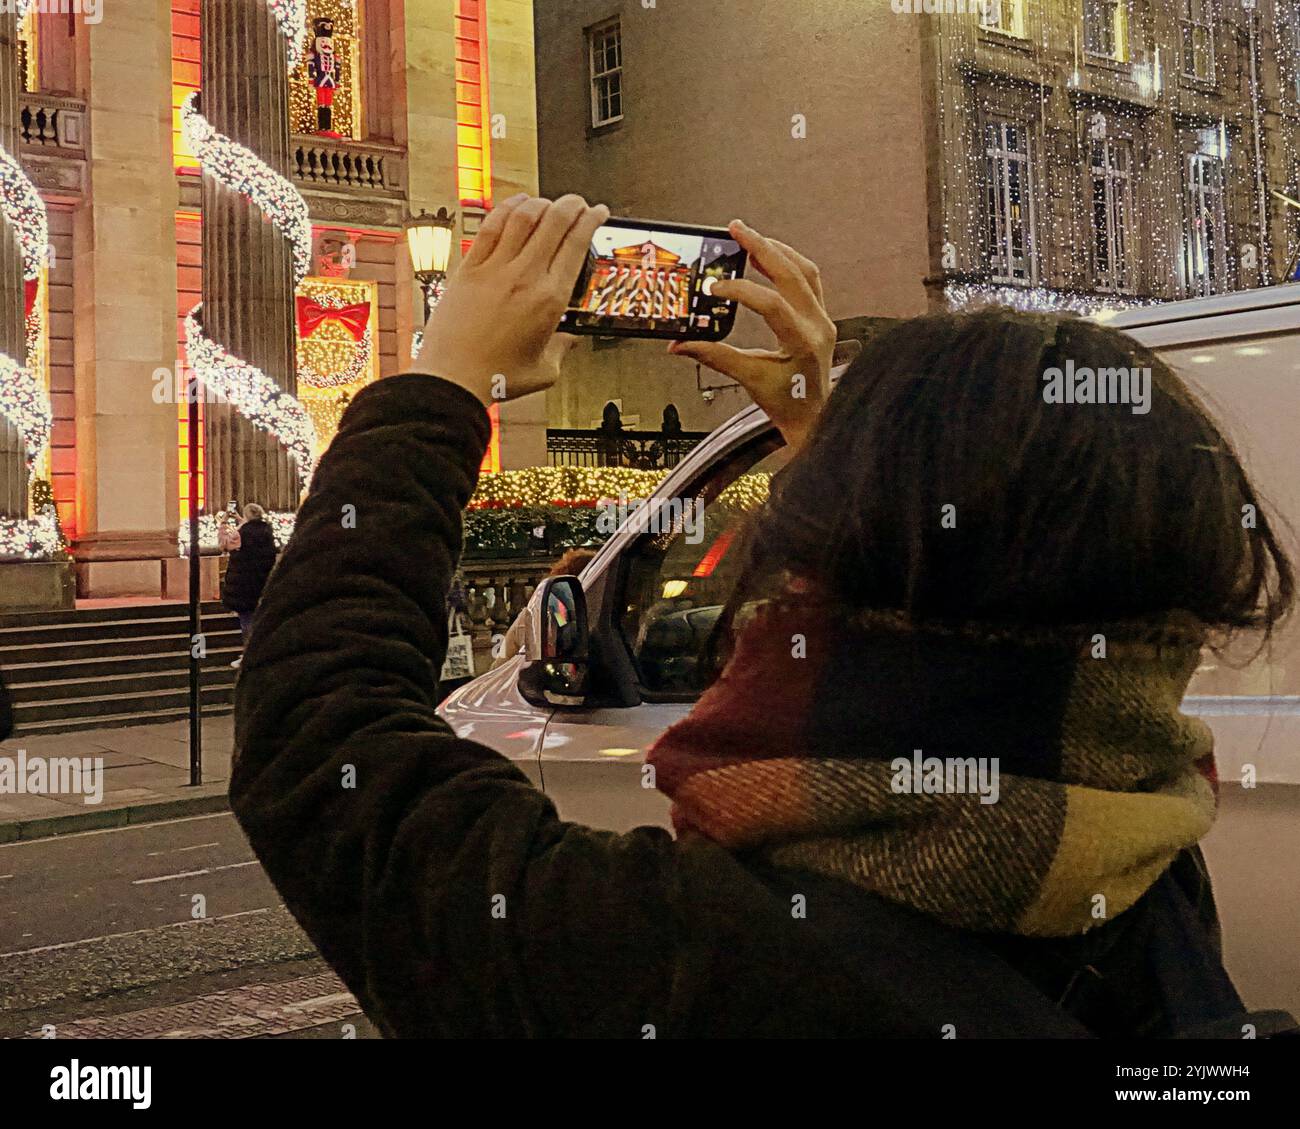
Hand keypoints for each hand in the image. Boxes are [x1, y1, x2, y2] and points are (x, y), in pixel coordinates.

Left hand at [410, 194, 609, 404]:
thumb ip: (562, 350)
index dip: (591, 220)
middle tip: (578, 203)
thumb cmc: (495, 377)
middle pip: (555, 221)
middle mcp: (525, 277)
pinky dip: (508, 208)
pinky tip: (517, 203)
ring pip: (524, 217)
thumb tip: (570, 341)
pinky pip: (492, 226)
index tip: (597, 212)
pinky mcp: (470, 268)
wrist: (453, 378)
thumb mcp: (544, 369)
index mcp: (550, 299)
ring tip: (550, 202)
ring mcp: (495, 268)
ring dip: (542, 203)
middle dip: (572, 205)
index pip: (577, 244)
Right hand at [669, 221, 835, 451]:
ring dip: (777, 250)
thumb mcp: (749, 380)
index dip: (742, 291)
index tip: (716, 289)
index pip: (773, 304)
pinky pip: (809, 279)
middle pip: (792, 274)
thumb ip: (715, 357)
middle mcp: (817, 326)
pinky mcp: (820, 317)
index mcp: (802, 342)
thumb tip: (681, 346)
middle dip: (762, 248)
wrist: (813, 416)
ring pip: (805, 271)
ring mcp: (822, 319)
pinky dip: (788, 262)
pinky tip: (770, 255)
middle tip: (737, 230)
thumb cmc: (788, 404)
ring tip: (751, 238)